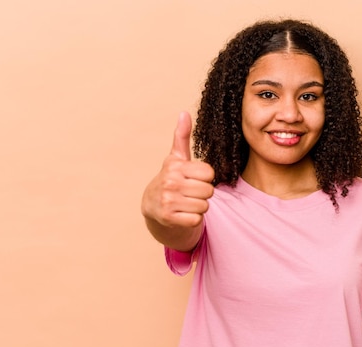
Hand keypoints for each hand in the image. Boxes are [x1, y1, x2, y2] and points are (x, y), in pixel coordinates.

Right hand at [141, 112, 214, 228]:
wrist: (152, 207)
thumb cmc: (170, 180)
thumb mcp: (175, 159)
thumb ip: (182, 137)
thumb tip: (184, 113)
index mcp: (175, 166)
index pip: (209, 173)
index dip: (205, 178)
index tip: (194, 179)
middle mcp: (170, 182)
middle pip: (208, 191)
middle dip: (203, 194)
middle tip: (190, 193)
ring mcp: (168, 201)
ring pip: (204, 206)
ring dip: (199, 207)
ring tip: (186, 203)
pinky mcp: (169, 218)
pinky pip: (196, 219)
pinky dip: (193, 219)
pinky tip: (183, 213)